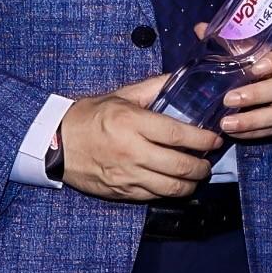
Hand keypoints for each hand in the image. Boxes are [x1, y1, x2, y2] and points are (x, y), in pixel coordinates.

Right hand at [57, 78, 222, 201]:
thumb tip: (181, 76)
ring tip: (197, 176)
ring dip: (191, 184)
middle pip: (180, 165)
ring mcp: (126, 175)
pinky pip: (154, 197)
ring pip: (171, 187)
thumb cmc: (90, 116)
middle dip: (202, 166)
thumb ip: (154, 87)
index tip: (215, 140)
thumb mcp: (121, 95)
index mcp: (133, 123)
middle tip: (209, 161)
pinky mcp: (120, 191)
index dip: (203, 139)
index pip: (179, 135)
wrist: (56, 143)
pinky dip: (170, 193)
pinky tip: (175, 184)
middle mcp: (132, 151)